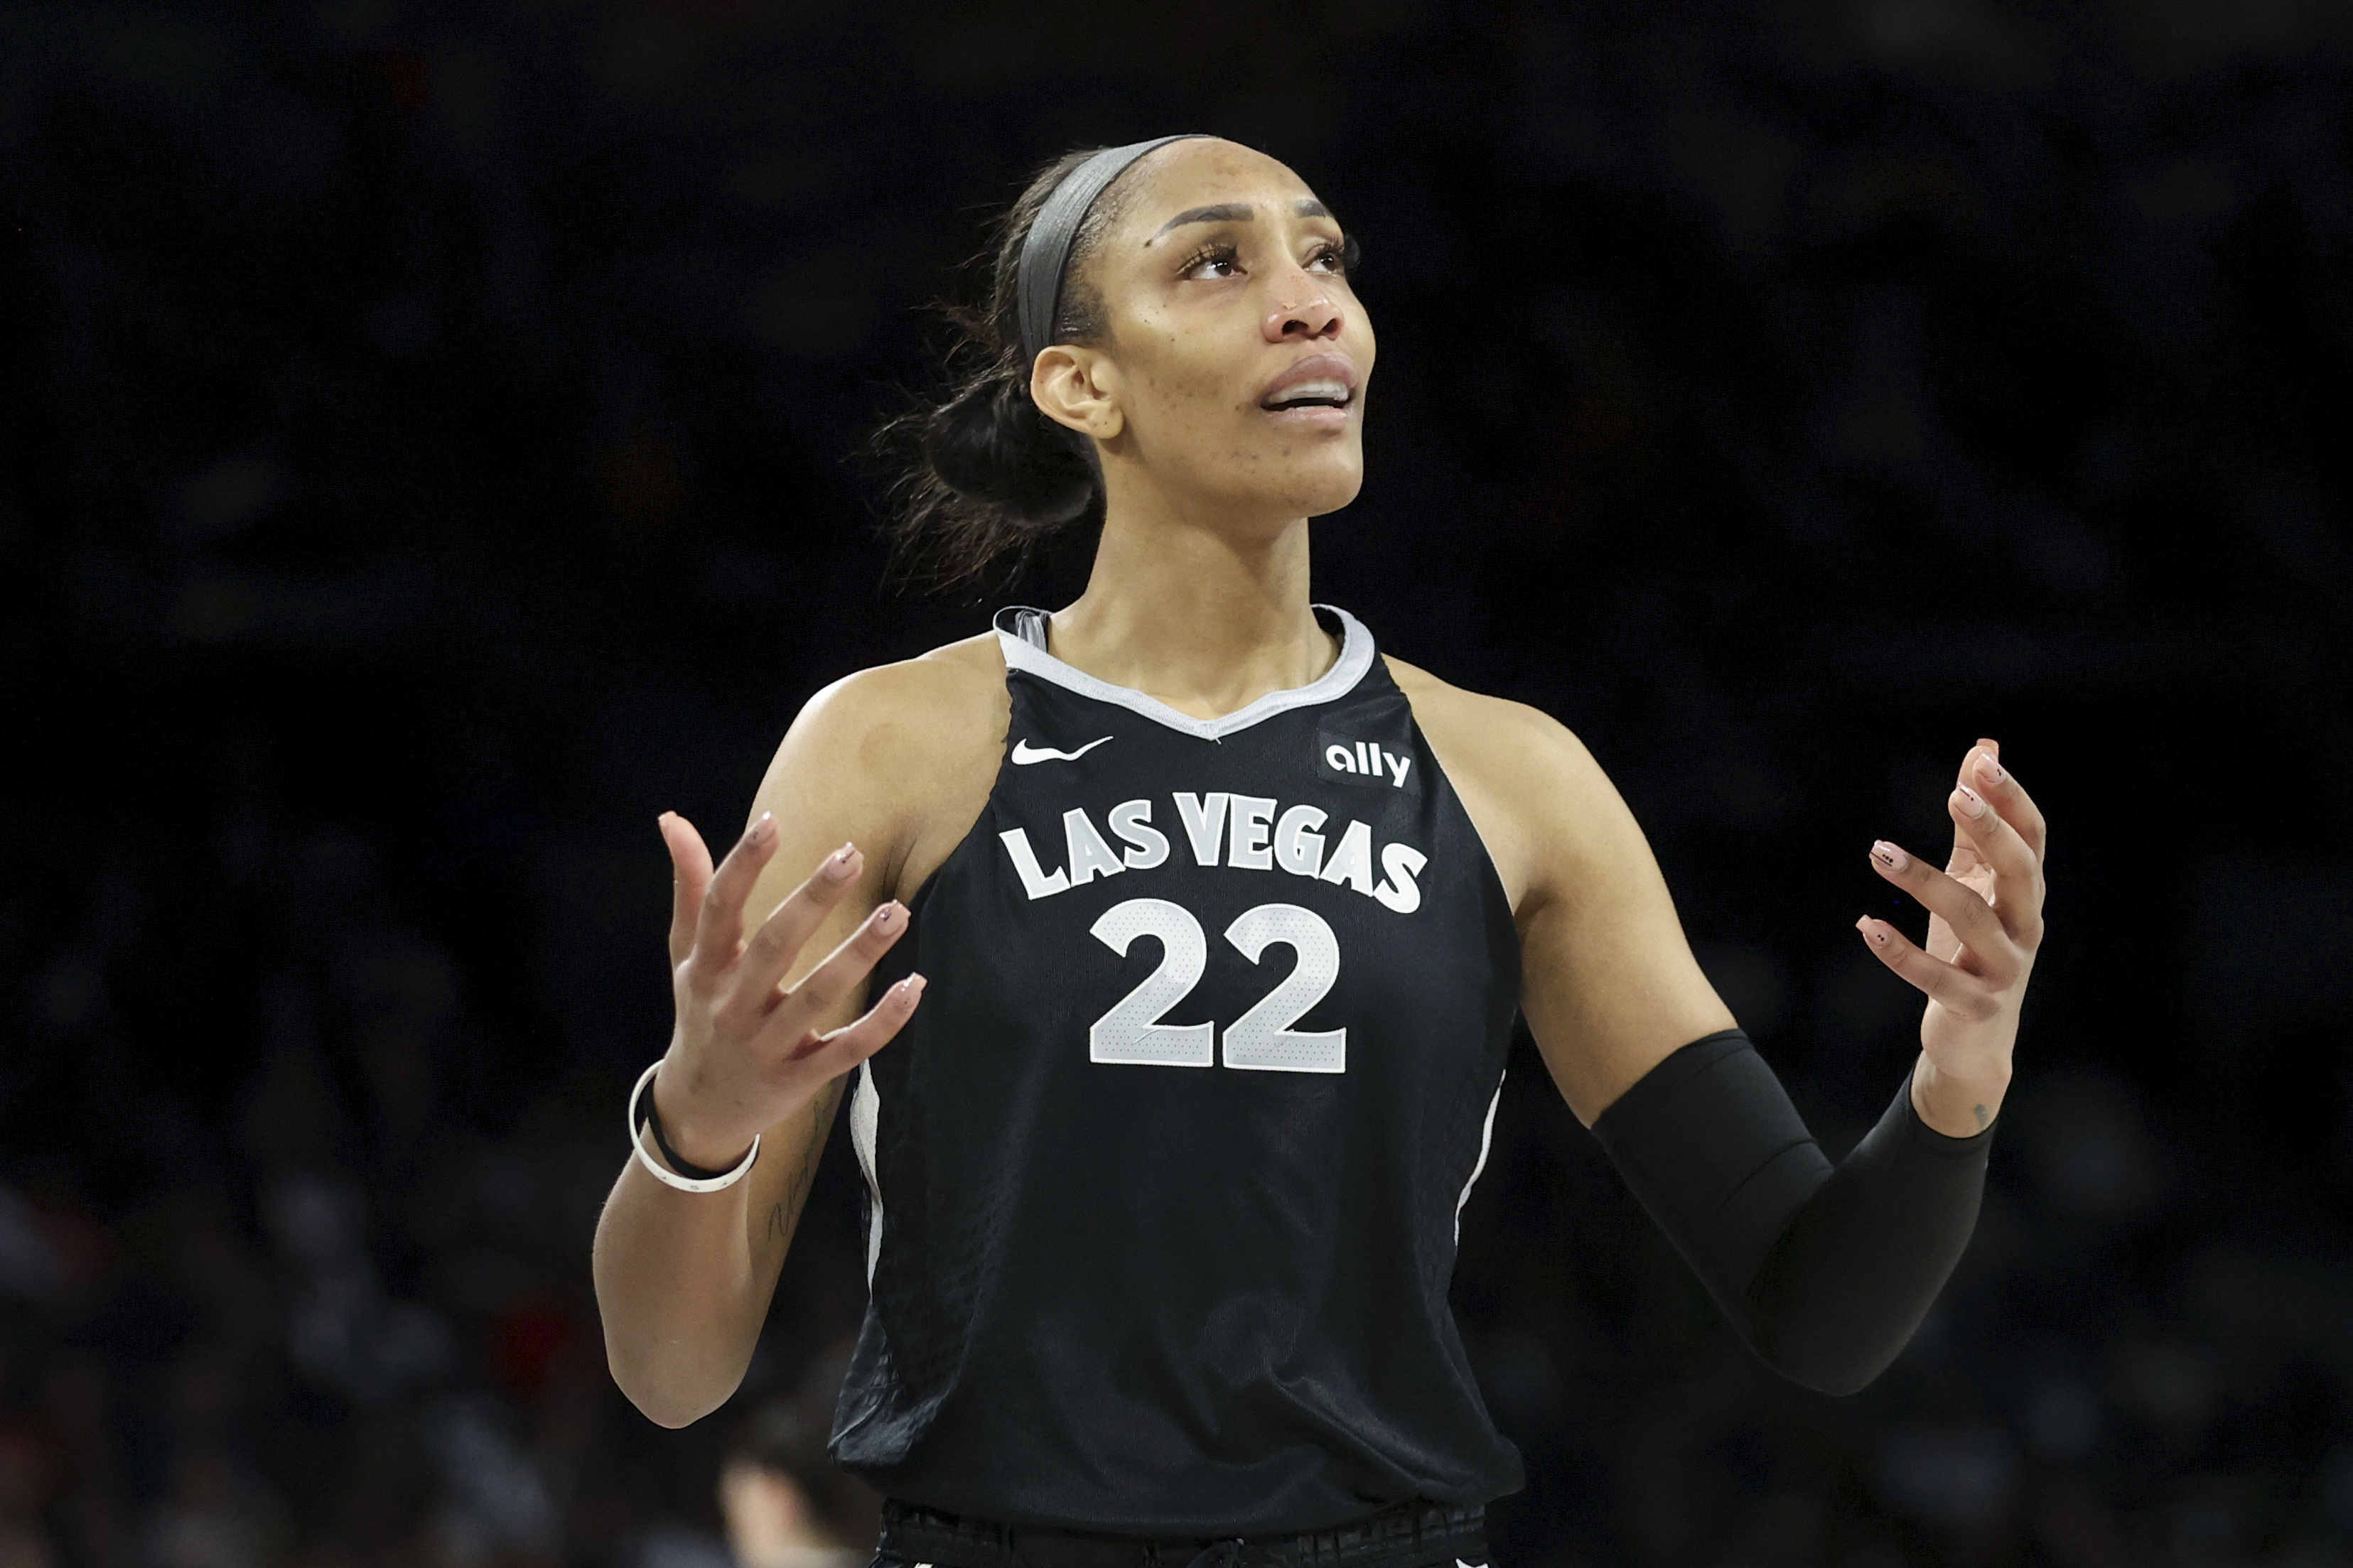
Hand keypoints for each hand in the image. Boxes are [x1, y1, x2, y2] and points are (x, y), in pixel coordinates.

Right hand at [649, 811, 924, 1169]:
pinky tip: (915, 986)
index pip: (720, 910)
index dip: (742, 865)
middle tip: (851, 855)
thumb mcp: (688, 957)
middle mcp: (734, 1006)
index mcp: (706, 970)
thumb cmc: (701, 1014)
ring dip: (859, 952)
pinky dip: (884, 1021)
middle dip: (813, 899)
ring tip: (897, 912)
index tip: (772, 822)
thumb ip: (691, 889)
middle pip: (775, 947)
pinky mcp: (802, 1077)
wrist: (699, 1111)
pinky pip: (848, 1048)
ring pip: (818, 995)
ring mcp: (768, 1045)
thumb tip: (673, 820)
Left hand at [1855, 739, 2046, 1135]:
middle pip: (2020, 872)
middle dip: (1991, 832)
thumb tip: (1983, 750)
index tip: (1981, 762)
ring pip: (1972, 919)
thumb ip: (1976, 824)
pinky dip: (1897, 951)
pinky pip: (1934, 976)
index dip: (2011, 800)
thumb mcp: (1975, 882)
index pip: (2033, 838)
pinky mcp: (1973, 1004)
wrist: (1976, 1039)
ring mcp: (2003, 969)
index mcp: (2025, 894)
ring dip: (1923, 880)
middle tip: (1955, 796)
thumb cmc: (1971, 949)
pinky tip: (1864, 924)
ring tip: (1879, 851)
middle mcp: (2025, 927)